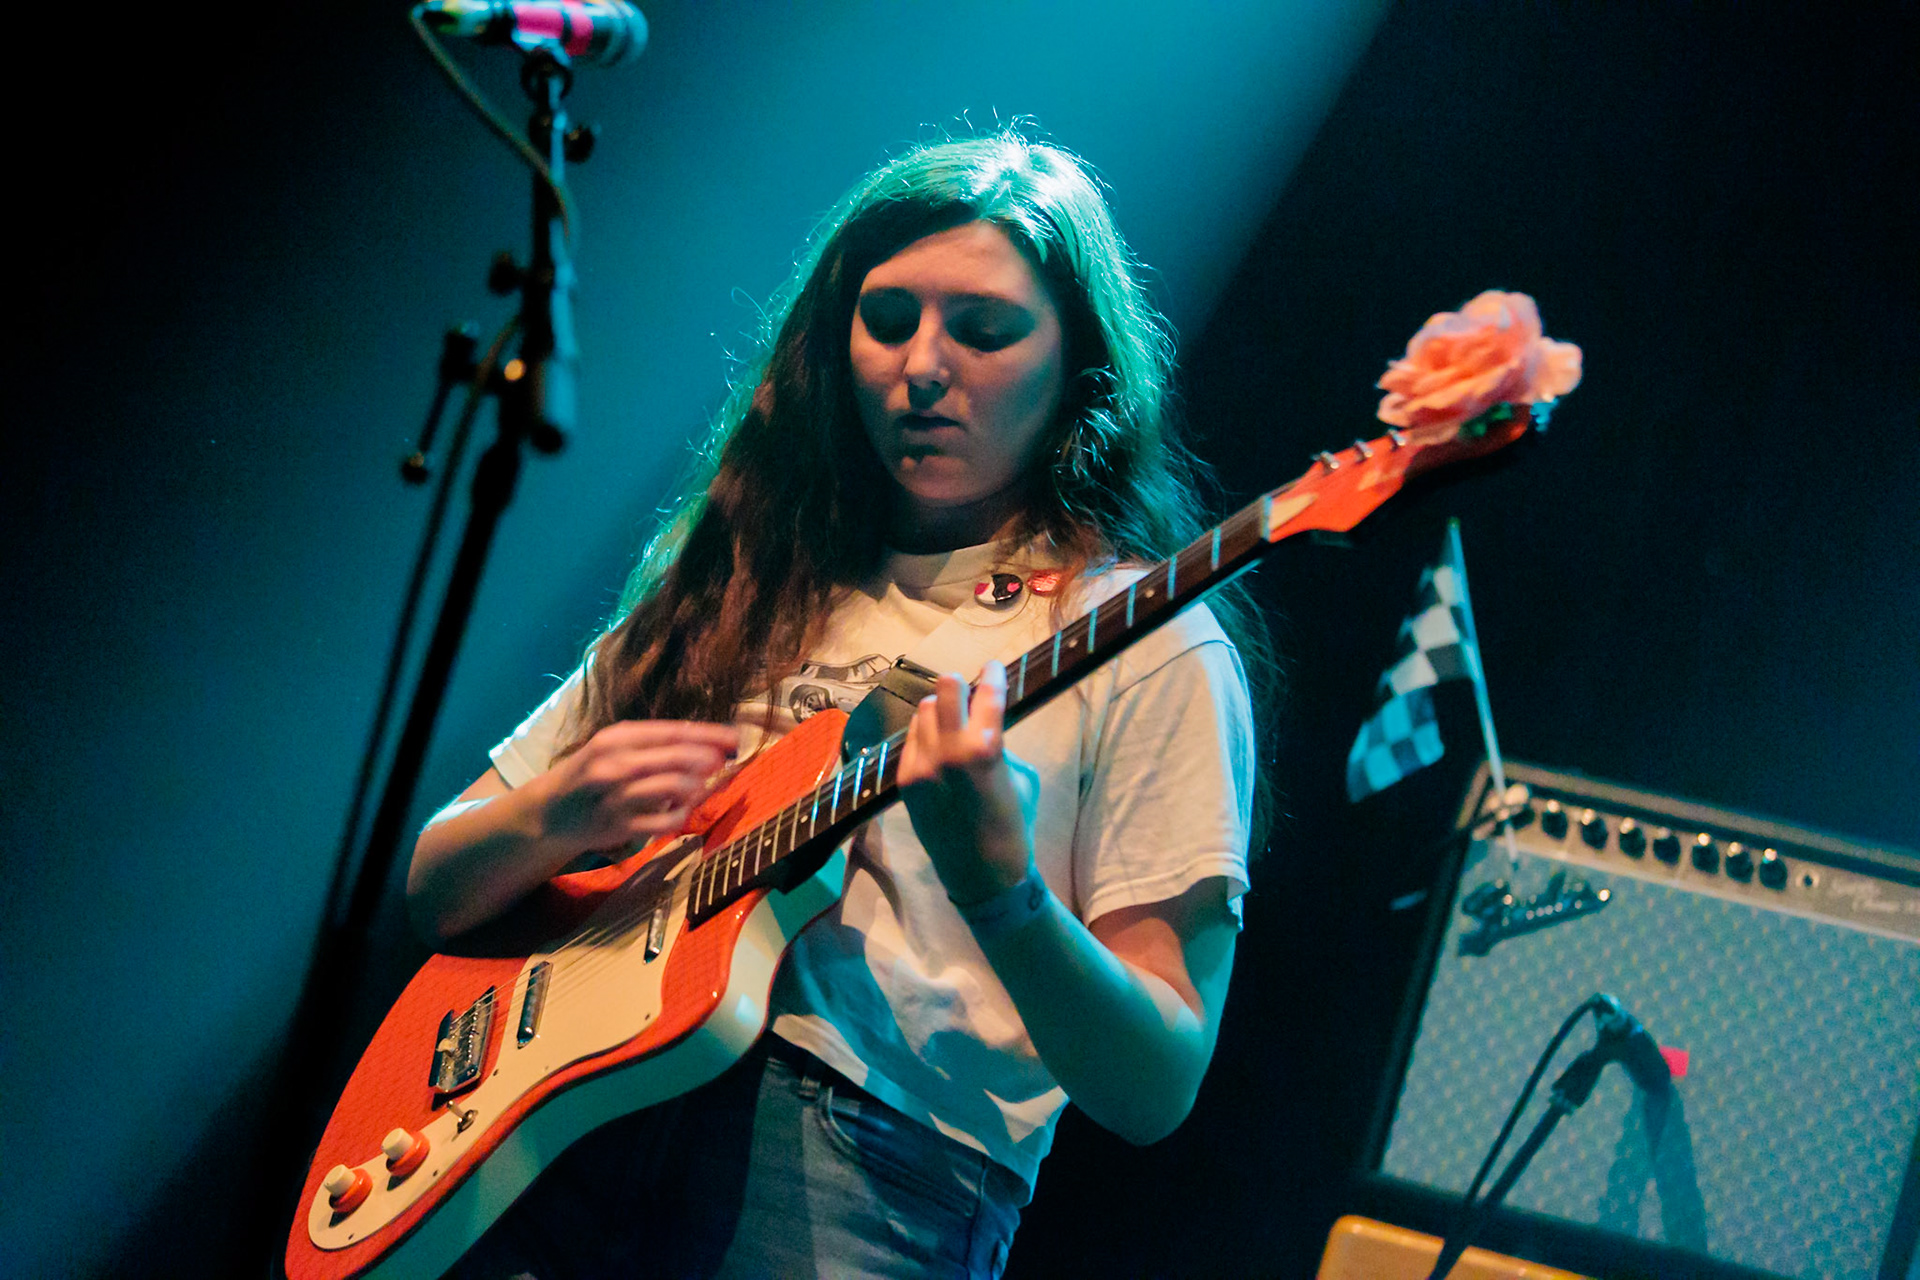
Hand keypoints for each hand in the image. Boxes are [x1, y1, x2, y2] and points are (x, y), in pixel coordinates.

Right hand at [531, 719, 738, 855]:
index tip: (736, 736)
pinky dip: (682, 814)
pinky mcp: (619, 826)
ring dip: (697, 786)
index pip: (671, 731)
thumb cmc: (591, 774)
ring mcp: (616, 796)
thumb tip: (707, 744)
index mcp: (616, 738)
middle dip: (707, 757)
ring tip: (703, 785)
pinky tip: (685, 809)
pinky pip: (665, 821)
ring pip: (673, 787)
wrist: (549, 811)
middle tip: (724, 761)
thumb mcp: (615, 748)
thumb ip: (655, 745)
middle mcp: (614, 764)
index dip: (708, 734)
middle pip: (675, 756)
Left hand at [897, 662, 1039, 904]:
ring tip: (952, 723)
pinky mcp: (906, 780)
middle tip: (969, 692)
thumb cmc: (1013, 824)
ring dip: (941, 711)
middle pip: (945, 687)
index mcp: (986, 747)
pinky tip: (938, 747)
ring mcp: (922, 764)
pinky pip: (912, 739)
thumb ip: (997, 742)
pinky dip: (926, 736)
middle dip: (960, 685)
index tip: (993, 667)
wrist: (983, 873)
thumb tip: (983, 719)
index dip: (992, 673)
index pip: (987, 691)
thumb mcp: (1020, 776)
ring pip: (925, 710)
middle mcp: (949, 750)